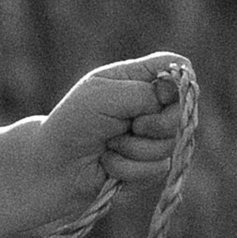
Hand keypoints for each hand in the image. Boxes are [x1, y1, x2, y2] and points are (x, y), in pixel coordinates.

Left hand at [45, 53, 189, 201]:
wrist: (54, 168)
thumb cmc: (72, 124)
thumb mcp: (103, 96)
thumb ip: (144, 92)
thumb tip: (176, 98)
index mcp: (137, 78)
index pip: (179, 68)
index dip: (179, 83)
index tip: (160, 97)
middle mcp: (149, 106)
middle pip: (182, 112)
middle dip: (154, 126)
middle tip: (128, 127)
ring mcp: (152, 137)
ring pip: (170, 145)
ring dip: (134, 150)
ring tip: (108, 147)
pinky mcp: (150, 166)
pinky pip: (158, 169)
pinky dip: (129, 169)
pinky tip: (109, 165)